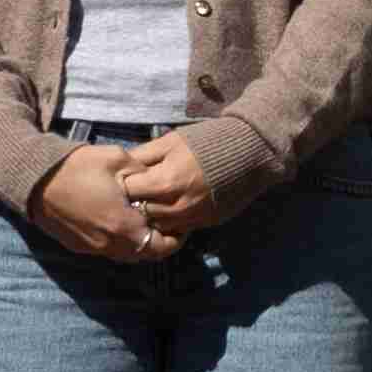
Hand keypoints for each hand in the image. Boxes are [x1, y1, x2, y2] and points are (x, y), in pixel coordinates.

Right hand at [33, 146, 164, 258]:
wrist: (33, 178)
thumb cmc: (77, 166)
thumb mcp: (118, 159)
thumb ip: (144, 173)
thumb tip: (158, 180)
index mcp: (122, 226)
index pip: (160, 247)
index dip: (175, 239)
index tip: (180, 226)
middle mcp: (108, 244)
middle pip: (144, 255)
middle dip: (158, 242)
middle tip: (164, 224)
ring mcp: (91, 248)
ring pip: (125, 254)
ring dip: (138, 243)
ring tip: (142, 222)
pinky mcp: (77, 246)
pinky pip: (107, 250)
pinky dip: (118, 241)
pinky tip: (118, 221)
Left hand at [112, 133, 226, 239]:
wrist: (249, 152)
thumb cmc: (207, 141)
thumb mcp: (171, 141)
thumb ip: (143, 155)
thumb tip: (121, 166)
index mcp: (164, 182)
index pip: (128, 192)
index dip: (122, 184)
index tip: (122, 179)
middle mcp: (176, 206)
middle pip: (140, 213)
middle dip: (133, 204)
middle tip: (133, 193)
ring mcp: (191, 217)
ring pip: (157, 226)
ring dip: (150, 216)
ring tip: (150, 203)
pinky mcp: (204, 223)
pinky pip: (177, 230)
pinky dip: (169, 222)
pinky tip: (169, 209)